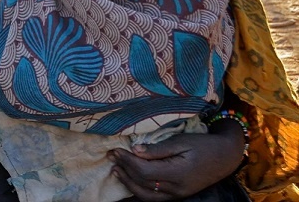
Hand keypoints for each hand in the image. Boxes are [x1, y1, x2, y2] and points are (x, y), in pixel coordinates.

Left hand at [108, 125, 244, 199]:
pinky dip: (139, 191)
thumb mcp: (181, 141)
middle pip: (142, 182)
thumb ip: (158, 149)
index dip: (127, 161)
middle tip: (111, 156)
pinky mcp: (177, 195)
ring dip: (128, 183)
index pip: (144, 170)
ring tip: (116, 169)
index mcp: (177, 173)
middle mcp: (176, 188)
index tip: (116, 149)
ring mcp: (177, 194)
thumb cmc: (203, 145)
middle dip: (124, 169)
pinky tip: (130, 180)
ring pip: (146, 195)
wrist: (225, 157)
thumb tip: (135, 150)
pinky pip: (154, 198)